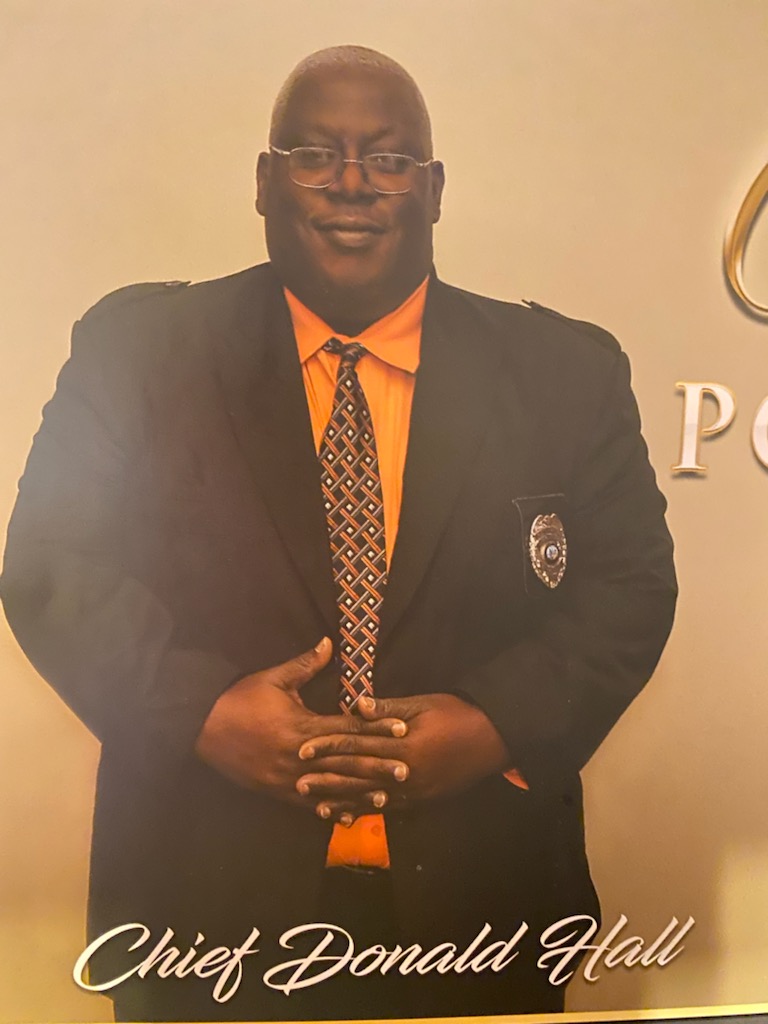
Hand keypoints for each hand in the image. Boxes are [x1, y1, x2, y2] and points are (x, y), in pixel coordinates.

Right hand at [194, 638, 406, 812]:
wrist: (200, 728)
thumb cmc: (238, 699)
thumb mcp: (272, 678)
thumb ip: (305, 665)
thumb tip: (330, 642)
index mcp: (301, 727)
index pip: (347, 728)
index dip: (376, 728)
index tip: (401, 728)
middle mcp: (298, 756)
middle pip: (345, 762)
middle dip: (377, 766)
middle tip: (407, 769)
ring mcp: (287, 778)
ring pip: (330, 788)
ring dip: (359, 792)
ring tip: (386, 796)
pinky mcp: (275, 791)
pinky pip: (307, 804)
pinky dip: (328, 809)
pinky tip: (347, 816)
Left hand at [297, 693, 509, 821]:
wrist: (493, 739)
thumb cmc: (457, 714)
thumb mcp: (422, 704)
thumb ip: (387, 709)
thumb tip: (355, 706)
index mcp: (403, 746)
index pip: (357, 747)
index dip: (328, 748)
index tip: (303, 749)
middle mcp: (406, 774)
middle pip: (359, 777)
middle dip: (327, 779)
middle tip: (297, 782)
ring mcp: (415, 792)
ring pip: (371, 799)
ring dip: (343, 802)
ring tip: (316, 805)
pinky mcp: (423, 801)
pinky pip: (390, 809)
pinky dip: (368, 812)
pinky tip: (351, 815)